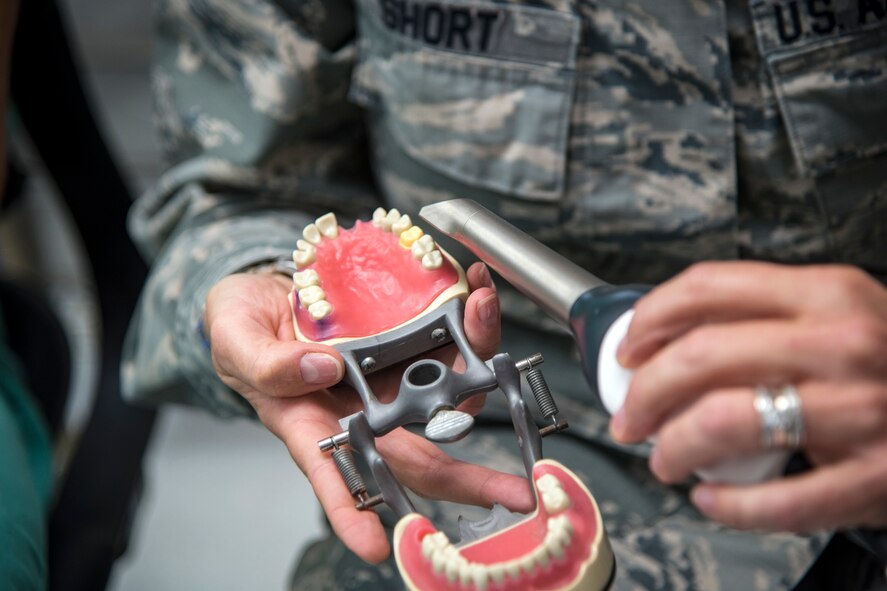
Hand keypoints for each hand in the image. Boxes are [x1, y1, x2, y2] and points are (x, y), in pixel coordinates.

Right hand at [203, 263, 533, 561]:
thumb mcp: (236, 340)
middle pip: (419, 457)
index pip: (334, 480)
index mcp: (311, 425)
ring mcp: (388, 381)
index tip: (375, 548)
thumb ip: (269, 364)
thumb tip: (323, 372)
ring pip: (446, 394)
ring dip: (478, 359)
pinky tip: (475, 289)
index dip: (352, 516)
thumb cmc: (242, 328)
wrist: (264, 291)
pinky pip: (446, 345)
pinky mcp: (406, 346)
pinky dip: (468, 320)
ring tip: (485, 311)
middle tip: (515, 493)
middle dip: (470, 478)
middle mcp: (360, 413)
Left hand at [612, 262, 886, 531]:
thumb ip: (768, 318)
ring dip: (673, 447)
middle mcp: (842, 343)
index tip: (627, 348)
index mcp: (827, 293)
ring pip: (724, 422)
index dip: (651, 318)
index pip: (710, 286)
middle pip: (701, 356)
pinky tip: (712, 499)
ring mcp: (863, 411)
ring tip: (665, 459)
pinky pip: (779, 500)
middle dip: (644, 392)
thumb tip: (669, 340)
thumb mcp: (843, 315)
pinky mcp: (877, 477)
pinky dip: (728, 506)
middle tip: (629, 416)